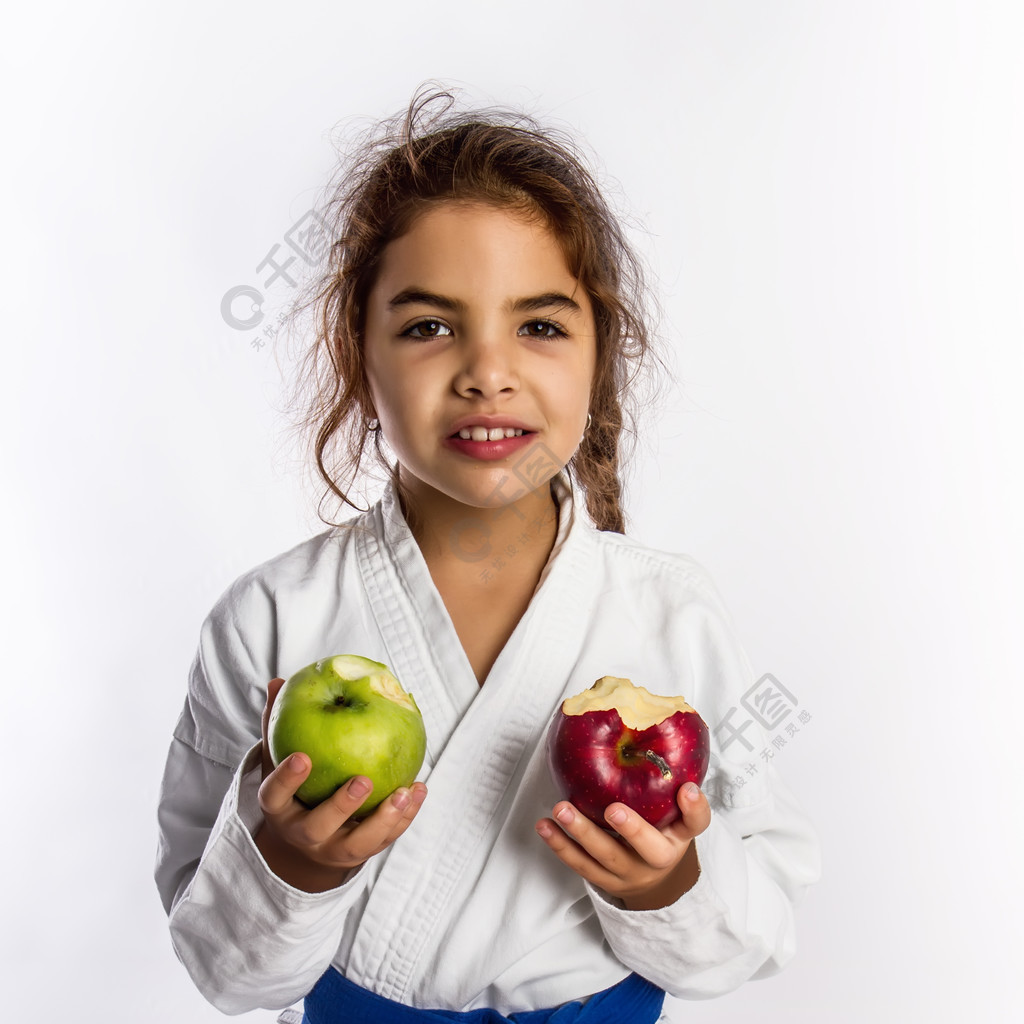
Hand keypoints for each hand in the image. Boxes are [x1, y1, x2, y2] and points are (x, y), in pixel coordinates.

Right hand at [254, 677, 426, 892]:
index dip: (286, 780)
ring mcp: (332, 849)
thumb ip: (278, 724)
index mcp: (279, 809)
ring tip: (404, 791)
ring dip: (383, 818)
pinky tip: (419, 789)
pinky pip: (385, 839)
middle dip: (342, 805)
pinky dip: (404, 817)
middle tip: (363, 780)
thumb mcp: (280, 759)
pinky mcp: (361, 853)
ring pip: (358, 843)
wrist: (306, 841)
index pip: (274, 796)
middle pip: (318, 827)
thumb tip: (279, 682)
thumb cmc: (296, 786)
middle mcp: (304, 834)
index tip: (302, 757)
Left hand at [535, 782, 711, 910]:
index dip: (694, 808)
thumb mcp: (675, 814)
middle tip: (613, 810)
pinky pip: (580, 864)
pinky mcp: (603, 880)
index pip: (695, 824)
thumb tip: (659, 741)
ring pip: (606, 857)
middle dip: (632, 829)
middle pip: (649, 849)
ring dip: (581, 834)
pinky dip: (560, 845)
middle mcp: (657, 858)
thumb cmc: (662, 833)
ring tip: (561, 811)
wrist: (653, 880)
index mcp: (679, 837)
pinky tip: (544, 826)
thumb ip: (671, 785)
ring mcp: (628, 873)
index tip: (687, 789)